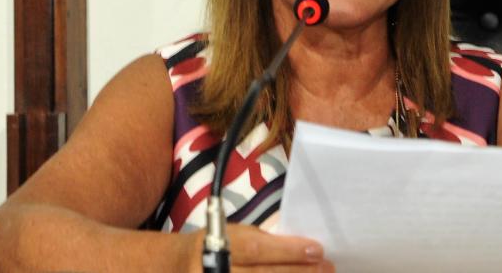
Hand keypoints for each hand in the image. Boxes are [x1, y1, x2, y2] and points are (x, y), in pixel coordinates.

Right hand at [189, 224, 333, 271]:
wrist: (175, 266)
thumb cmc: (212, 244)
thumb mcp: (230, 233)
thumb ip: (260, 243)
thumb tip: (301, 250)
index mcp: (216, 245)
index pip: (256, 250)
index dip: (287, 252)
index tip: (316, 250)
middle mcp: (214, 270)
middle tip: (327, 269)